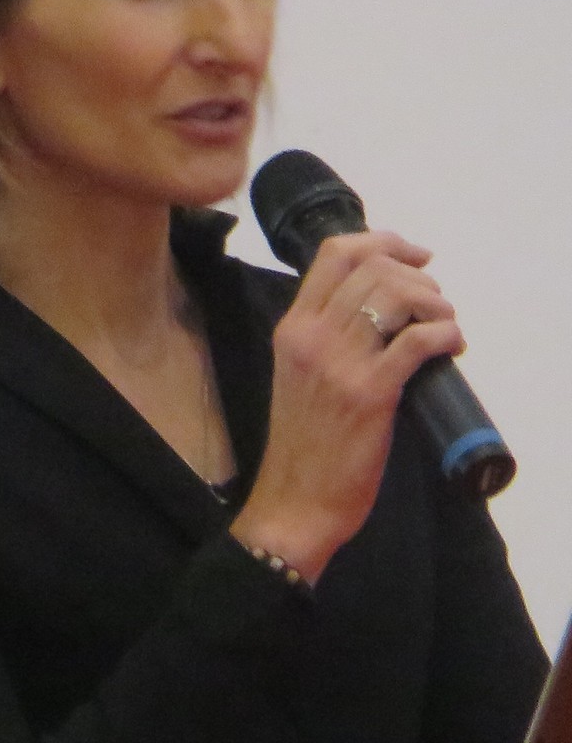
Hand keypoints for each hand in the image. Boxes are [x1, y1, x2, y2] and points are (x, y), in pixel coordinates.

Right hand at [233, 230, 461, 580]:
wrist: (294, 500)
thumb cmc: (302, 443)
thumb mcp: (298, 376)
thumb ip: (325, 340)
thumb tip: (379, 310)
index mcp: (292, 329)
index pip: (334, 255)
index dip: (384, 242)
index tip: (415, 256)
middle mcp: (310, 337)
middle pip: (373, 267)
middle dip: (419, 276)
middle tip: (435, 304)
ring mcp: (338, 364)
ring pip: (396, 296)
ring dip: (436, 303)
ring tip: (444, 326)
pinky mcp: (370, 393)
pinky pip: (417, 341)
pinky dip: (445, 334)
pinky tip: (450, 347)